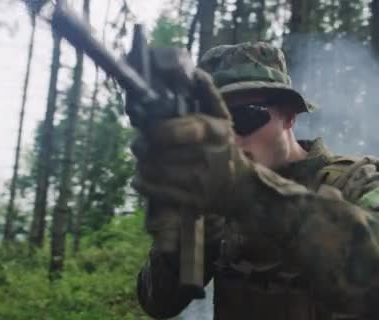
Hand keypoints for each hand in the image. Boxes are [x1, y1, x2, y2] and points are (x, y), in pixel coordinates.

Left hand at [130, 69, 255, 215]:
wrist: (238, 186)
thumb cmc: (222, 146)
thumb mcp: (222, 117)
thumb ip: (207, 94)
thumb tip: (195, 73)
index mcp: (213, 132)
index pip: (174, 131)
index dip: (155, 130)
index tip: (148, 130)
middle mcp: (206, 157)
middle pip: (159, 151)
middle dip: (143, 147)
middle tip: (140, 144)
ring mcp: (198, 181)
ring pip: (153, 170)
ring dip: (142, 164)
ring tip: (145, 159)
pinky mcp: (189, 200)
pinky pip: (154, 190)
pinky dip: (142, 182)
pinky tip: (143, 176)